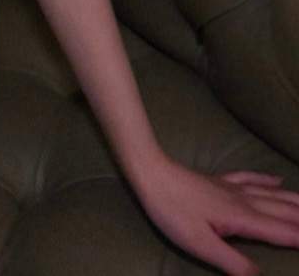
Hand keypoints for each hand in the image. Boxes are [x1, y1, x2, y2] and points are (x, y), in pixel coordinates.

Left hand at [134, 155, 298, 274]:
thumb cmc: (173, 212)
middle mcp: (243, 201)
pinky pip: (250, 178)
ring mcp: (232, 188)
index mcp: (241, 219)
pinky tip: (278, 179)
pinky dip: (267, 180)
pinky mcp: (220, 181)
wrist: (152, 174)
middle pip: (281, 211)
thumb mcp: (201, 245)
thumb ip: (232, 262)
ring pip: (271, 194)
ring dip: (293, 201)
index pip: (279, 231)